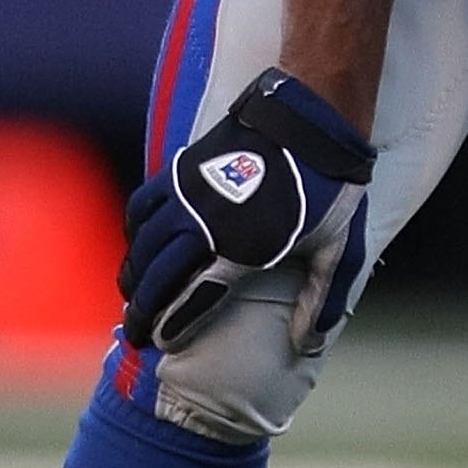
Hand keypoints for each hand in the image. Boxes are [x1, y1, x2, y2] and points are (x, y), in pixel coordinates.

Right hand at [120, 69, 375, 355]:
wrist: (311, 121)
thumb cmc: (327, 187)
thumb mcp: (336, 249)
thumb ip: (319, 300)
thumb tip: (305, 346)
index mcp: (242, 249)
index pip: (194, 299)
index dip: (172, 324)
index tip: (159, 343)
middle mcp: (205, 224)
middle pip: (158, 276)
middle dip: (142, 309)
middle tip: (135, 333)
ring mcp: (188, 194)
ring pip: (143, 243)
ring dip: (133, 273)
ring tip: (131, 296)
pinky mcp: (180, 169)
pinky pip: (142, 205)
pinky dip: (134, 230)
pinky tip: (137, 244)